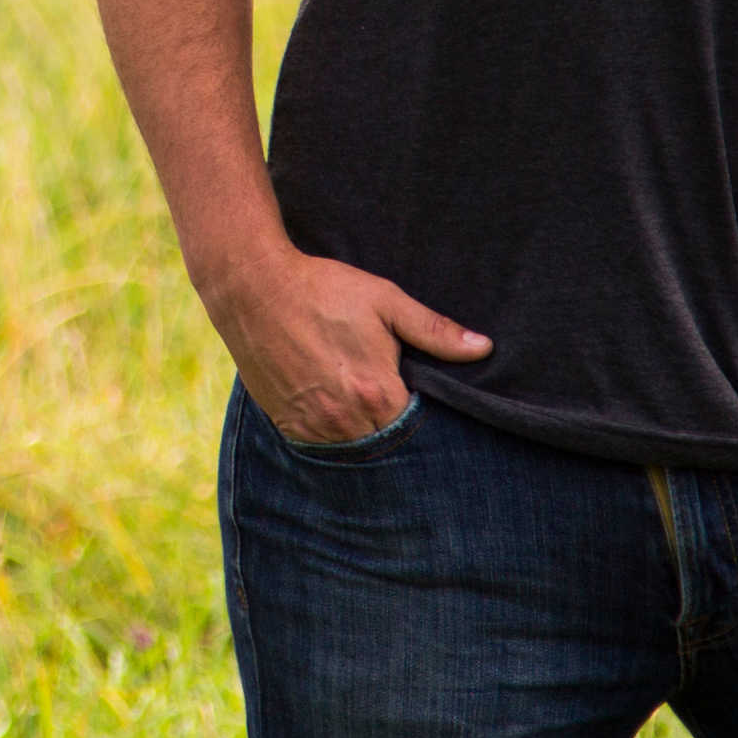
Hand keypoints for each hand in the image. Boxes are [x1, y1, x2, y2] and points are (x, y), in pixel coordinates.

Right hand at [204, 247, 489, 444]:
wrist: (254, 288)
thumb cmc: (324, 290)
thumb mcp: (386, 301)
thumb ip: (435, 331)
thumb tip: (484, 349)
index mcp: (377, 394)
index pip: (417, 426)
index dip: (421, 412)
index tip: (418, 396)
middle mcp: (345, 420)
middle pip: (385, 442)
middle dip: (392, 426)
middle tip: (389, 399)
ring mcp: (313, 427)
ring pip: (352, 449)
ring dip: (362, 434)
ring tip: (361, 404)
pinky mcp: (287, 425)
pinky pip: (320, 446)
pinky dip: (331, 433)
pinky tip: (334, 408)